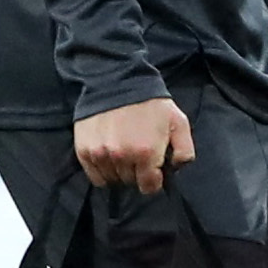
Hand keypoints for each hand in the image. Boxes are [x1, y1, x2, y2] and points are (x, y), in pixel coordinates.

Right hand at [75, 96, 194, 194]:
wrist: (116, 81)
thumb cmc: (151, 103)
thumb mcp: (178, 122)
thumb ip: (184, 150)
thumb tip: (175, 169)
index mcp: (146, 152)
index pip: (149, 186)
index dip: (154, 181)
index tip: (154, 171)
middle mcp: (122, 156)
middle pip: (130, 182)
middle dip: (138, 173)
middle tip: (139, 156)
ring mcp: (101, 154)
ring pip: (112, 180)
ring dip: (120, 172)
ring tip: (124, 153)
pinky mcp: (84, 150)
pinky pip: (94, 176)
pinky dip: (103, 171)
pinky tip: (110, 157)